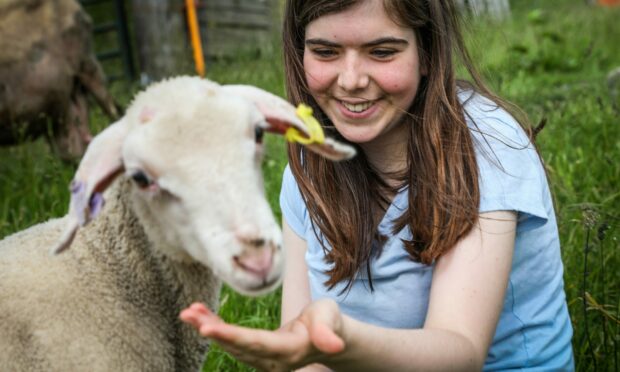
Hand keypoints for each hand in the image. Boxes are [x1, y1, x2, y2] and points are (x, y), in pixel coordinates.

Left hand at [180, 299, 345, 370]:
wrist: (327, 337)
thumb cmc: (328, 321)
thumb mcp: (330, 318)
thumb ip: (327, 331)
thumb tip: (334, 346)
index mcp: (288, 351)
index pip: (254, 343)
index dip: (230, 335)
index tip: (206, 327)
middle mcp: (272, 361)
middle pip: (237, 345)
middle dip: (211, 330)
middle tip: (188, 315)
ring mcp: (262, 360)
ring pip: (230, 344)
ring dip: (208, 327)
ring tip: (188, 312)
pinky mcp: (256, 354)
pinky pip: (231, 341)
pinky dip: (214, 328)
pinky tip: (198, 315)